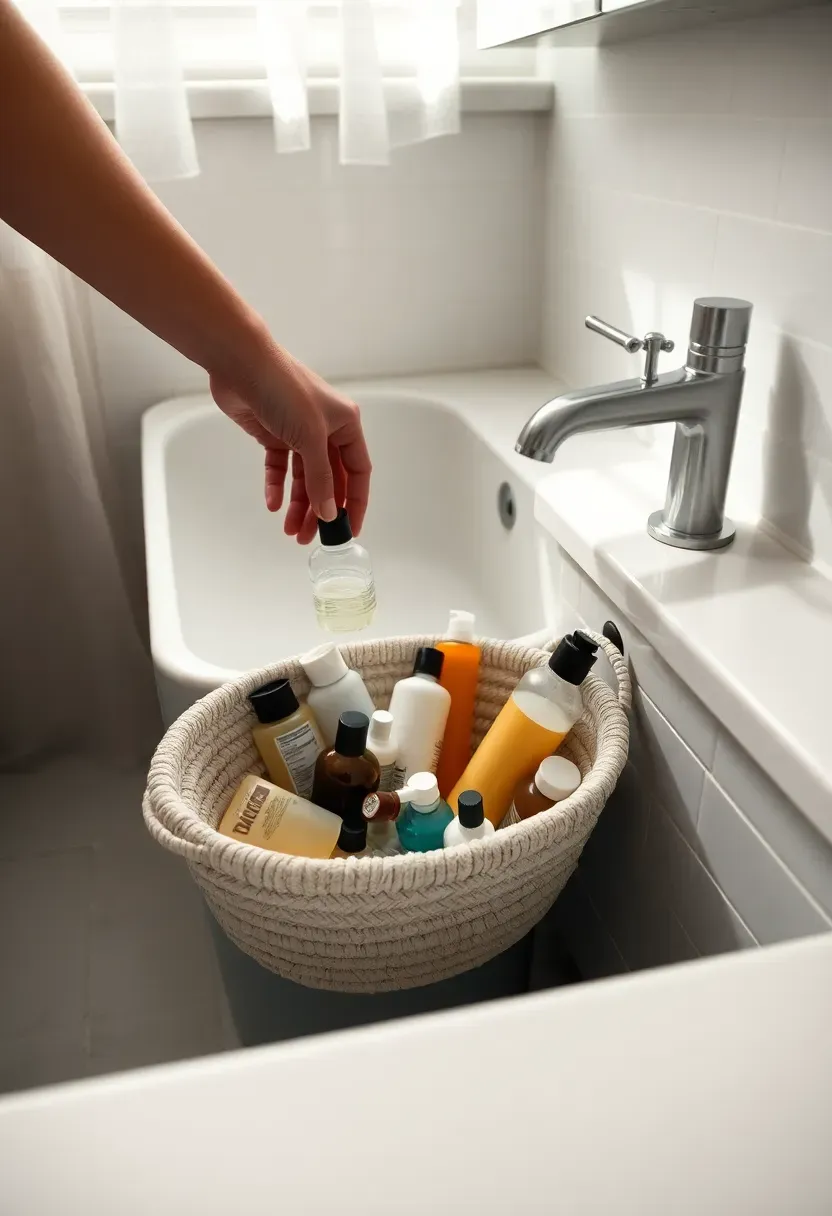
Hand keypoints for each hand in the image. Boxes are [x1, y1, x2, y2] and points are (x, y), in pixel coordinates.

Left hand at [210, 346, 370, 544]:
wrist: (241, 364)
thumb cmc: (285, 391)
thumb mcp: (311, 438)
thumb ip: (321, 479)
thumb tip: (330, 513)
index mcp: (346, 424)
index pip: (357, 472)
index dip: (355, 502)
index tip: (349, 530)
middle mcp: (325, 429)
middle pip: (328, 479)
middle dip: (320, 509)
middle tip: (311, 537)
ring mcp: (298, 431)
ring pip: (303, 477)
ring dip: (298, 503)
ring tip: (290, 530)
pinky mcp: (273, 433)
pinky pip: (279, 466)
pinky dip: (277, 485)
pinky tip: (273, 504)